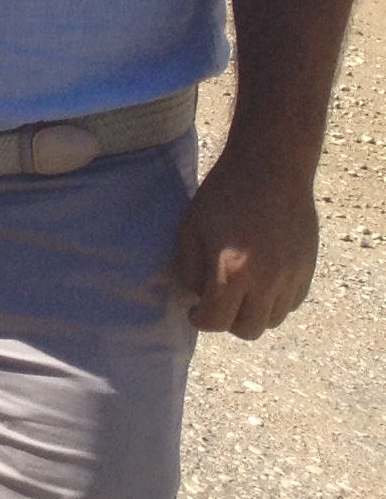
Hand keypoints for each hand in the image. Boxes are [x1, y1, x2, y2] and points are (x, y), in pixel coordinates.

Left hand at [174, 154, 317, 337]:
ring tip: (240, 291)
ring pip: (272, 320)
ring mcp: (292, 277)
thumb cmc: (223, 194)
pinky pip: (292, 303)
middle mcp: (267, 282)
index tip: (194, 310)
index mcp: (233, 272)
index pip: (216, 321)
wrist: (271, 168)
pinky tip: (262, 281)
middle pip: (248, 330)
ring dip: (253, 313)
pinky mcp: (308, 268)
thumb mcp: (190, 228)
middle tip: (216, 302)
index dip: (199, 319)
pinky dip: (275, 301)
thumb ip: (189, 268)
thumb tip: (197, 295)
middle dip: (227, 321)